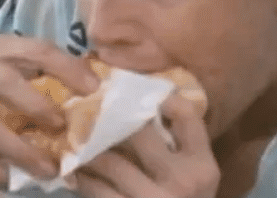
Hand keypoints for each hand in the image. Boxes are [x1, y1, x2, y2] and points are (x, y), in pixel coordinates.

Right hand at [0, 32, 99, 187]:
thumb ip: (29, 72)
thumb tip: (87, 89)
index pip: (35, 48)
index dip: (67, 67)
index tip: (94, 88)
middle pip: (6, 81)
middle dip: (39, 105)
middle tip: (65, 127)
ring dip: (20, 149)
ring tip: (47, 169)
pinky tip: (8, 180)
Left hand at [71, 94, 219, 197]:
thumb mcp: (196, 183)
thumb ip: (180, 150)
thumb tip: (145, 107)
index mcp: (203, 167)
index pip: (187, 115)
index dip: (163, 96)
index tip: (139, 89)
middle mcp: (182, 181)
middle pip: (139, 132)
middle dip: (111, 118)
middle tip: (91, 105)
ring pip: (109, 161)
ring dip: (87, 150)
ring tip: (73, 139)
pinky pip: (97, 191)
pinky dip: (82, 179)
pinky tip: (73, 173)